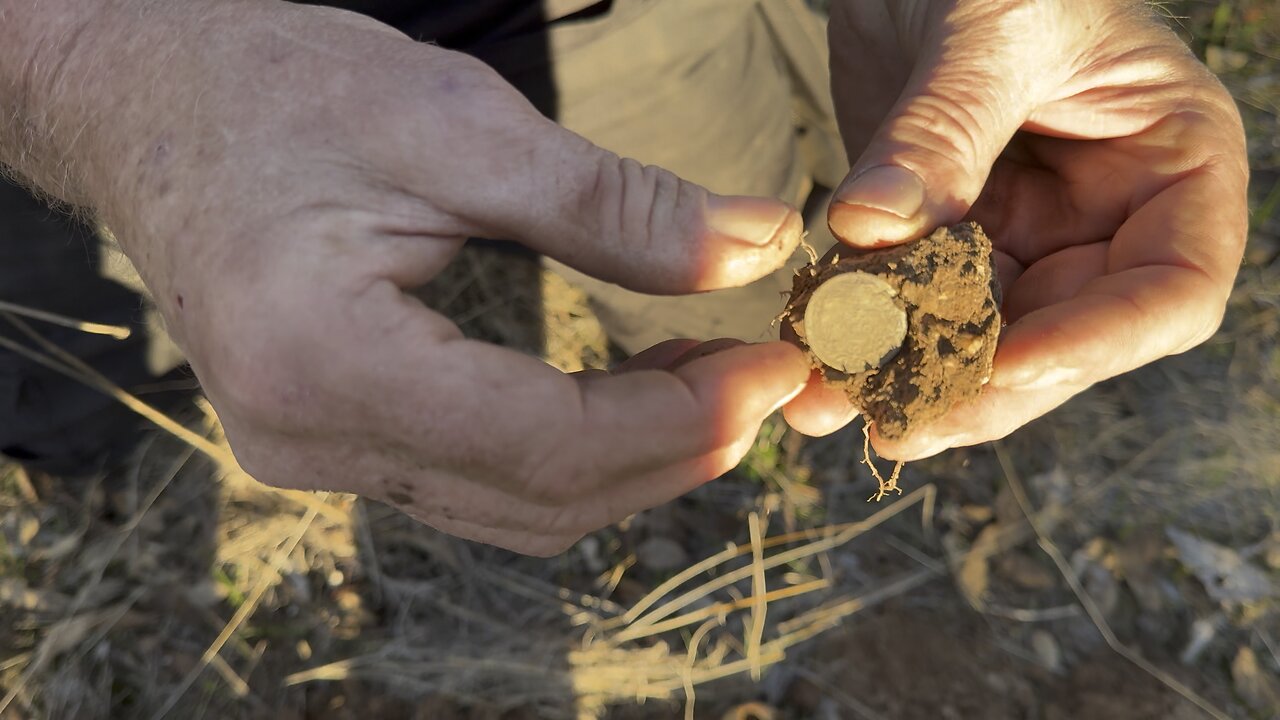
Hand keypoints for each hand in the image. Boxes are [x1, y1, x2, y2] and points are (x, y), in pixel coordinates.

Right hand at [30, 2, 812, 553]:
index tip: (773, 368)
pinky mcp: (327, 438)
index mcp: (325, 359)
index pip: (546, 443)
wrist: (148, 101)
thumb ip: (614, 204)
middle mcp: (309, 437)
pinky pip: (477, 481)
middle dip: (675, 449)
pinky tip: (630, 390)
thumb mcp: (457, 125)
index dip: (680, 420)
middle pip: (541, 497)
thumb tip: (757, 245)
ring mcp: (311, 452)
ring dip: (632, 458)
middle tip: (766, 376)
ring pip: (516, 507)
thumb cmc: (279, 89)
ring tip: (714, 378)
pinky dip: (571, 450)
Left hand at [784, 0, 1248, 457]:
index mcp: (1174, 167)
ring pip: (978, 343)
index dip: (1095, 345)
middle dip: (978, 386)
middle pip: (1063, 343)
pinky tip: (811, 358)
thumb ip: (942, 130)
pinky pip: (910, 307)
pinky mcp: (943, 239)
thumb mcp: (988, 26)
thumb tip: (872, 229)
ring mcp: (1024, 236)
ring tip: (828, 406)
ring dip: (905, 379)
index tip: (1003, 366)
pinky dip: (864, 335)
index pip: (1172, 293)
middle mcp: (1106, 219)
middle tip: (897, 423)